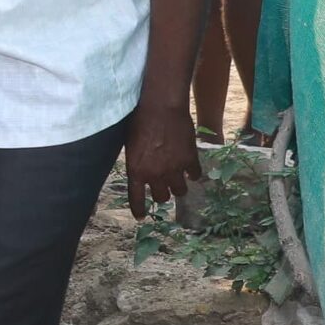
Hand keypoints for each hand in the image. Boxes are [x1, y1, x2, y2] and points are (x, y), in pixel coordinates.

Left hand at [126, 100, 202, 217]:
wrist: (160, 107)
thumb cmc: (139, 121)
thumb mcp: (130, 145)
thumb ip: (136, 162)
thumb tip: (141, 171)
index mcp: (136, 171)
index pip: (136, 198)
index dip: (139, 209)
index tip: (141, 217)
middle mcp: (155, 174)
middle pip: (161, 197)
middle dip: (162, 194)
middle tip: (163, 187)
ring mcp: (174, 168)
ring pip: (180, 191)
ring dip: (178, 187)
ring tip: (177, 179)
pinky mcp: (190, 159)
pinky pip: (195, 175)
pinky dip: (193, 174)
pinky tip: (191, 170)